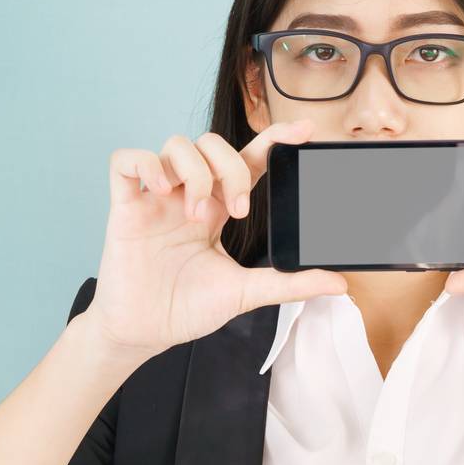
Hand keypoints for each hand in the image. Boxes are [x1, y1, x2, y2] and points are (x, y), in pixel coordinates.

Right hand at [86, 119, 347, 359]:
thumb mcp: (245, 293)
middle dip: (231, 169)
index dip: (273, 139)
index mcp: (217, 210)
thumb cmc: (186, 309)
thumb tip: (338, 282)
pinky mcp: (125, 206)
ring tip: (197, 216)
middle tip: (236, 210)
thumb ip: (289, 283)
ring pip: (176, 144)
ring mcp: (156, 199)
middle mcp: (188, 195)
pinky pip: (127, 160)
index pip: (247, 160)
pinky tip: (161, 192)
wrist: (145, 333)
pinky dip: (147, 165)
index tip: (303, 131)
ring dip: (196, 174)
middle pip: (212, 144)